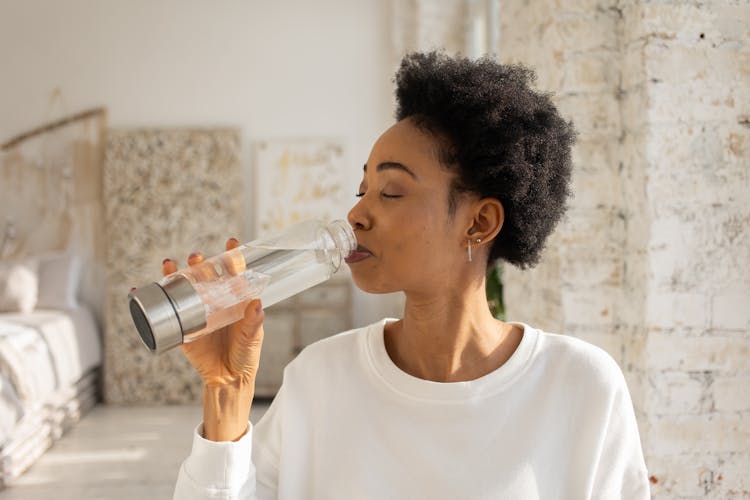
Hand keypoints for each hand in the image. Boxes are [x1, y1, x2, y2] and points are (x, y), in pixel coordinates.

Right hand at [162, 238, 264, 388]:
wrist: (227, 378)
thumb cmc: (245, 355)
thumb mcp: (252, 337)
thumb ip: (253, 321)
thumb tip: (257, 303)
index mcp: (234, 300)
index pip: (233, 273)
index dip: (232, 256)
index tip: (231, 243)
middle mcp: (214, 301)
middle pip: (205, 275)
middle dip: (199, 262)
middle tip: (196, 258)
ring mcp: (196, 312)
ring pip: (184, 287)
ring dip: (176, 273)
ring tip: (170, 265)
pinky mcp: (181, 327)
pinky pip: (165, 311)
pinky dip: (151, 297)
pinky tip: (140, 288)